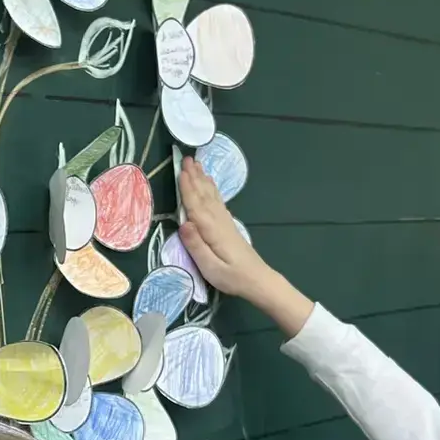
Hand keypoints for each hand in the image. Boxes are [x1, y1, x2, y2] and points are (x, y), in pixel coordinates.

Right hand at [178, 158, 312, 336]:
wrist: (258, 281)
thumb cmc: (232, 277)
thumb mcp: (210, 267)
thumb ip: (196, 245)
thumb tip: (183, 223)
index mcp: (211, 230)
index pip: (195, 204)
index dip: (187, 187)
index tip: (180, 169)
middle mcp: (219, 221)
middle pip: (204, 195)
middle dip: (195, 177)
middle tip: (187, 158)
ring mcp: (225, 222)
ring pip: (211, 196)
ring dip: (203, 179)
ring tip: (197, 164)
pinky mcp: (229, 226)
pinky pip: (218, 202)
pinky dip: (212, 190)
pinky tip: (210, 183)